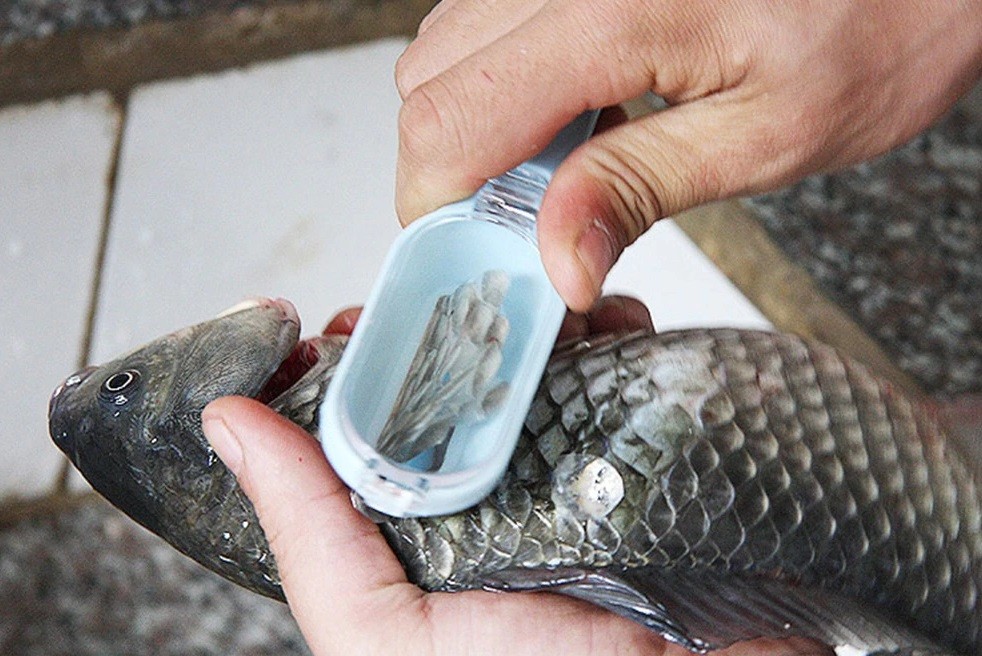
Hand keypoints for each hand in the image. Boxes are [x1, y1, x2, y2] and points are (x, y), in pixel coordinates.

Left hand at [202, 298, 830, 654]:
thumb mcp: (388, 638)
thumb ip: (311, 537)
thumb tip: (228, 423)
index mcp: (425, 522)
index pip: (372, 420)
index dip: (352, 362)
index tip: (339, 317)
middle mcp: (496, 487)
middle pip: (461, 379)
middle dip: (450, 321)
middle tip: (447, 277)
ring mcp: (574, 465)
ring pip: (543, 366)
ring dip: (536, 316)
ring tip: (530, 279)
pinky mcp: (646, 452)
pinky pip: (626, 377)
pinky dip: (618, 337)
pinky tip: (610, 310)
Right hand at [394, 0, 981, 310]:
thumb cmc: (875, 21)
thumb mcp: (768, 133)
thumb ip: (642, 186)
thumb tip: (559, 264)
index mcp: (610, 11)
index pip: (450, 124)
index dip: (440, 212)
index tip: (482, 264)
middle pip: (429, 88)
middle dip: (458, 178)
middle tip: (537, 224)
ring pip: (445, 54)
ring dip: (481, 131)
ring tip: (569, 164)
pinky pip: (486, 25)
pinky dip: (506, 88)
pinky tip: (577, 111)